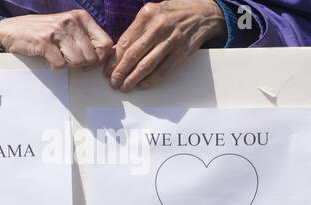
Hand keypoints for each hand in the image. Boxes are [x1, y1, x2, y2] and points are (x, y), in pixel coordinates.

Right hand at [0, 10, 112, 69]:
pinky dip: (54, 66)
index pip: (105, 44)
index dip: (99, 59)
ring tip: (58, 56)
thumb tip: (106, 55)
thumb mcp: (69, 29)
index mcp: (81, 17)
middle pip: (92, 57)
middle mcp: (72, 21)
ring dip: (67, 65)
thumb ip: (87, 39)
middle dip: (81, 65)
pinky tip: (48, 57)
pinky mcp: (44, 41)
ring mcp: (58, 30)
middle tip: (68, 59)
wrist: (13, 30)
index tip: (88, 63)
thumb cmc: (45, 33)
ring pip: (77, 62)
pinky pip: (60, 65)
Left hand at [103, 0, 226, 91]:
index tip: (107, 71)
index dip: (114, 59)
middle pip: (134, 54)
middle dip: (120, 71)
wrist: (203, 13)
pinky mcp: (182, 52)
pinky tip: (142, 85)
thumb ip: (135, 31)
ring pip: (147, 64)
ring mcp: (172, 39)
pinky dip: (150, 80)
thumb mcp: (152, 14)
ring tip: (125, 87)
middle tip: (113, 83)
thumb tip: (116, 53)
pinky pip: (163, 70)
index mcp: (147, 15)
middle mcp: (159, 26)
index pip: (126, 41)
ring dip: (133, 78)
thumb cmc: (172, 14)